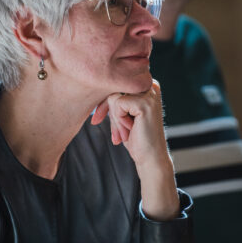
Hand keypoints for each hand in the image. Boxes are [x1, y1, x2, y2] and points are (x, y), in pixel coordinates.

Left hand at [91, 81, 178, 219]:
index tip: (97, 120)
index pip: (115, 85)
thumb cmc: (136, 138)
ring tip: (125, 134)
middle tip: (116, 135)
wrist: (150, 158)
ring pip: (114, 98)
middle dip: (108, 112)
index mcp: (147, 84)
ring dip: (115, 120)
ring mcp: (149, 93)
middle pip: (113, 90)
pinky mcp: (144, 102)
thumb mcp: (121, 115)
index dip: (104, 103)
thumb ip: (113, 100)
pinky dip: (119, 120)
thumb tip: (91, 88)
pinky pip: (117, 104)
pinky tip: (130, 130)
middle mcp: (151, 84)